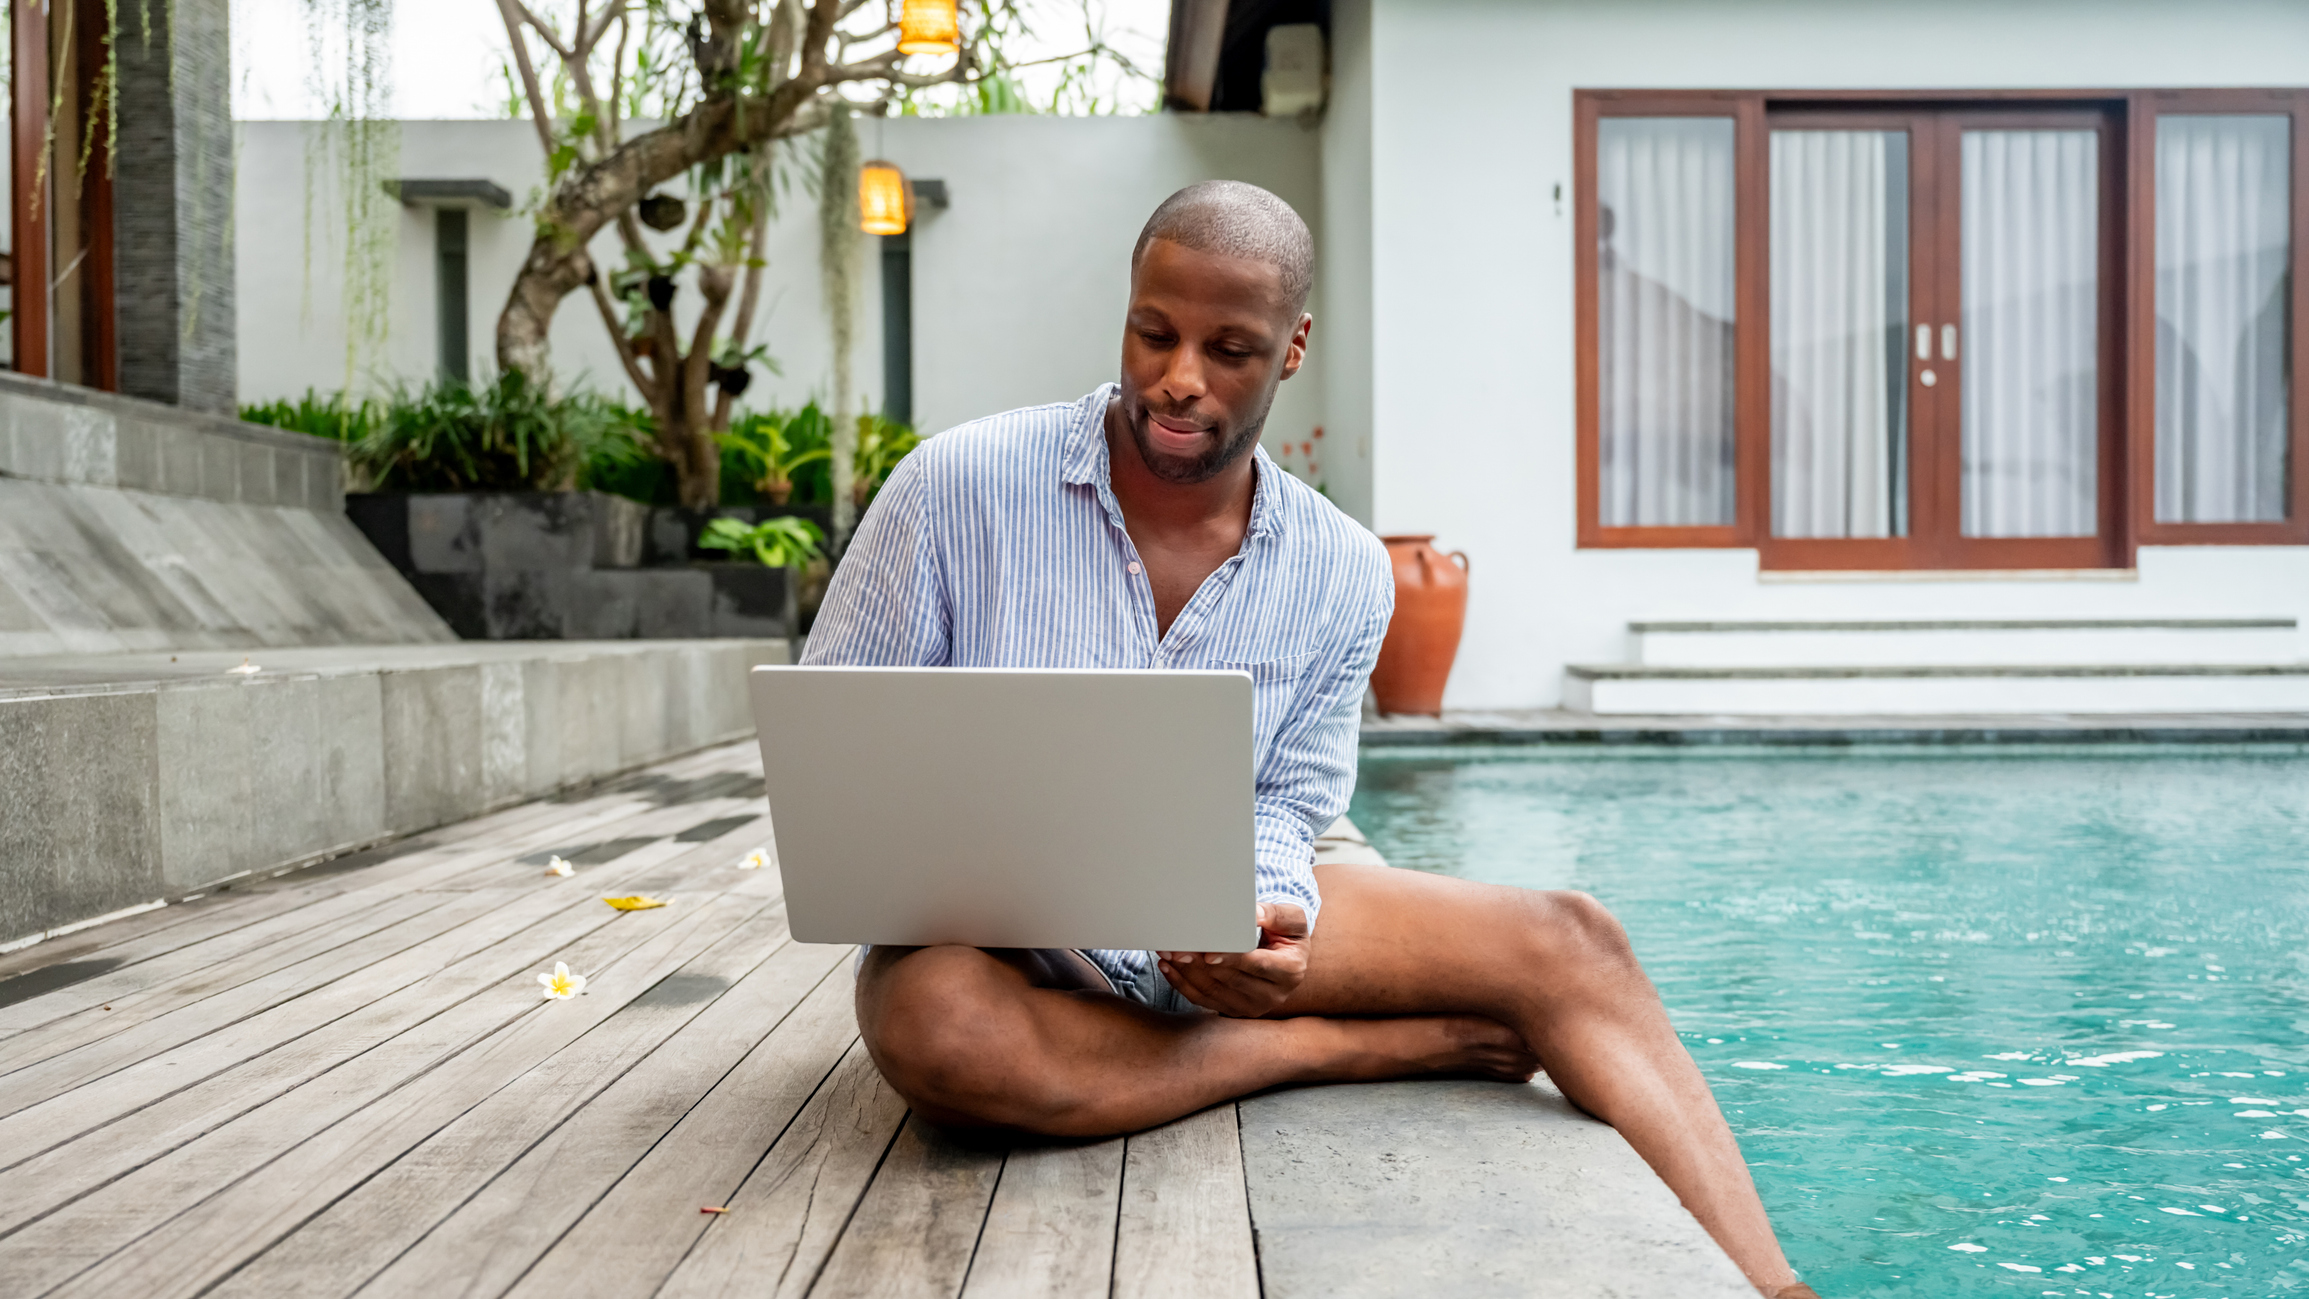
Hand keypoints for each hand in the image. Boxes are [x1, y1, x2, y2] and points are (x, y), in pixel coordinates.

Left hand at [1156, 902, 1309, 1017]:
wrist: (1287, 960)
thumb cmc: (1287, 936)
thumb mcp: (1291, 921)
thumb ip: (1275, 915)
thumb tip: (1253, 914)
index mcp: (1290, 971)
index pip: (1257, 964)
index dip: (1231, 958)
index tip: (1208, 953)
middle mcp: (1273, 995)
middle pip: (1229, 978)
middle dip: (1200, 962)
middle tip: (1177, 946)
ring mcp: (1252, 1007)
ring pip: (1212, 990)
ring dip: (1186, 972)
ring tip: (1168, 952)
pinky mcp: (1235, 1011)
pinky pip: (1204, 1000)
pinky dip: (1183, 984)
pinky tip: (1170, 968)